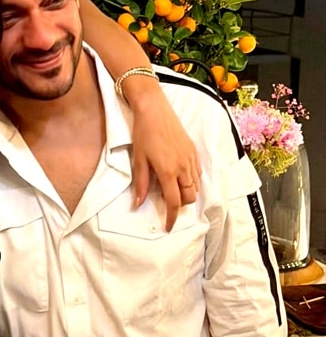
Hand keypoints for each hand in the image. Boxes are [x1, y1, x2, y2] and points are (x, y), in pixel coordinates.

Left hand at [129, 84, 200, 230]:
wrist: (154, 109)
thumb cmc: (143, 133)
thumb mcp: (138, 160)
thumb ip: (140, 183)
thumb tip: (138, 204)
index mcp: (168, 171)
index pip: (174, 202)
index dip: (172, 217)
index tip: (169, 227)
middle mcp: (183, 167)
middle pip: (189, 197)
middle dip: (181, 206)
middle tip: (168, 204)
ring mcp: (190, 159)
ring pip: (196, 186)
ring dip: (187, 193)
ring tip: (173, 191)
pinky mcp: (193, 151)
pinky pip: (198, 173)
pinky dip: (192, 181)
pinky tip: (181, 178)